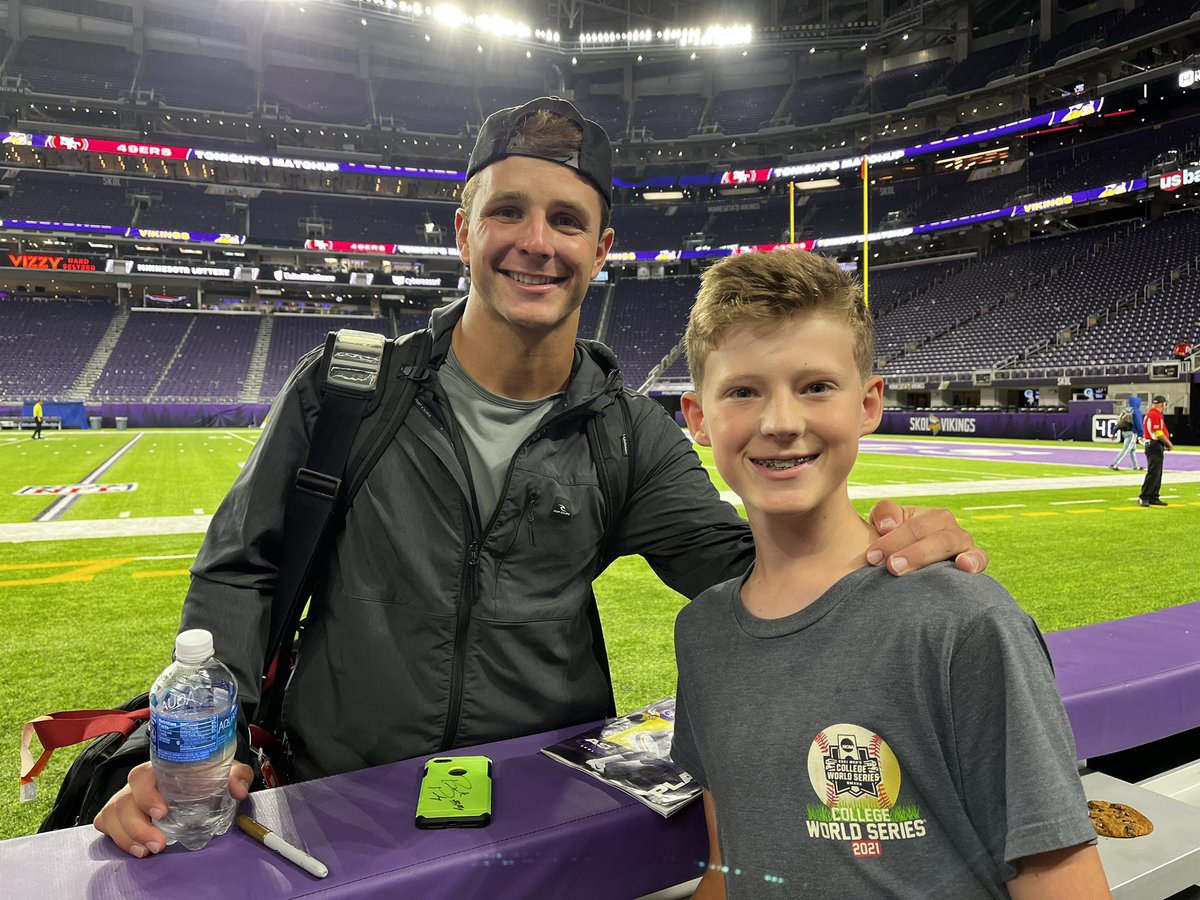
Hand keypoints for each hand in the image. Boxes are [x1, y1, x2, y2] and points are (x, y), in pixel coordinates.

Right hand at [94, 760, 253, 856]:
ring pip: (112, 815)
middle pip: (123, 800)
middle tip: (159, 843)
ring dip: (128, 837)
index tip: (162, 812)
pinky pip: (106, 824)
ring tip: (148, 850)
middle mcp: (139, 784)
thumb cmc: (205, 776)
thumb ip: (237, 775)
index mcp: (160, 768)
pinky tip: (138, 848)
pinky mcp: (120, 815)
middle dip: (137, 826)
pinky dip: (118, 838)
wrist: (199, 785)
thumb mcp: (225, 772)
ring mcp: (127, 799)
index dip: (146, 794)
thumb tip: (237, 790)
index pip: (141, 775)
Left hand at [866, 501, 987, 576]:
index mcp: (928, 517)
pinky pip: (980, 558)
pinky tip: (964, 566)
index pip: (910, 524)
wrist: (912, 568)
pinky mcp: (975, 561)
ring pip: (948, 542)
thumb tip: (888, 525)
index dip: (890, 540)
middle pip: (928, 532)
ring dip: (926, 554)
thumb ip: (884, 514)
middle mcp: (946, 526)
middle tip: (890, 566)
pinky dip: (974, 560)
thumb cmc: (896, 545)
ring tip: (912, 567)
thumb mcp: (884, 525)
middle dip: (907, 550)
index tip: (872, 557)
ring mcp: (962, 543)